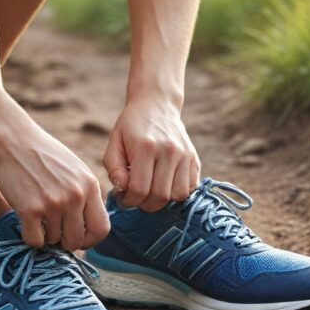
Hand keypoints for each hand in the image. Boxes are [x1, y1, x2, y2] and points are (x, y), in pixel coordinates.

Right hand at [0, 125, 108, 250]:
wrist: (13, 141)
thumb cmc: (44, 156)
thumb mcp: (76, 170)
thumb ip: (86, 195)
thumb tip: (89, 226)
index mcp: (90, 186)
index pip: (102, 228)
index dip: (90, 240)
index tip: (79, 238)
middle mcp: (75, 196)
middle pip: (76, 240)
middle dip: (65, 242)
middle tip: (54, 231)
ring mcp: (53, 203)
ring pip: (53, 241)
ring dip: (45, 235)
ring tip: (38, 216)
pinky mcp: (29, 210)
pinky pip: (35, 240)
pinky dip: (30, 236)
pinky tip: (26, 221)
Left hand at [103, 97, 200, 211]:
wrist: (156, 105)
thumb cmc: (131, 127)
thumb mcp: (114, 143)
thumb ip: (114, 169)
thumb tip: (122, 190)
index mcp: (146, 147)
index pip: (139, 189)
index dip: (129, 200)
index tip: (124, 197)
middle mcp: (169, 151)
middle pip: (160, 196)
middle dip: (145, 204)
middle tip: (137, 197)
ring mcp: (185, 155)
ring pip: (178, 196)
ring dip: (163, 200)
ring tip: (151, 190)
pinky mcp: (194, 158)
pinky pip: (190, 188)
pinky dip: (178, 193)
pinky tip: (165, 184)